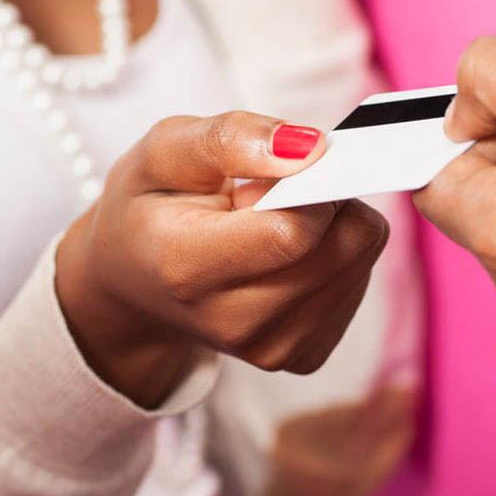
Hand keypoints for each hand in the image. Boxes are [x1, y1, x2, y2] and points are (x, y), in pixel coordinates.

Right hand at [57, 112, 389, 406]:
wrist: (134, 287)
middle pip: (343, 245)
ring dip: (331, 225)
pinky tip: (286, 254)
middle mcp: (233, 322)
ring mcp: (271, 349)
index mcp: (186, 268)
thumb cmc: (150, 208)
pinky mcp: (302, 357)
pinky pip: (359, 283)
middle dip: (325, 197)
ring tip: (272, 222)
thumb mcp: (163, 150)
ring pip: (361, 258)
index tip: (287, 162)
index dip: (308, 181)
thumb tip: (312, 147)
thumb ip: (229, 138)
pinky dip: (334, 255)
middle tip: (273, 191)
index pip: (294, 231)